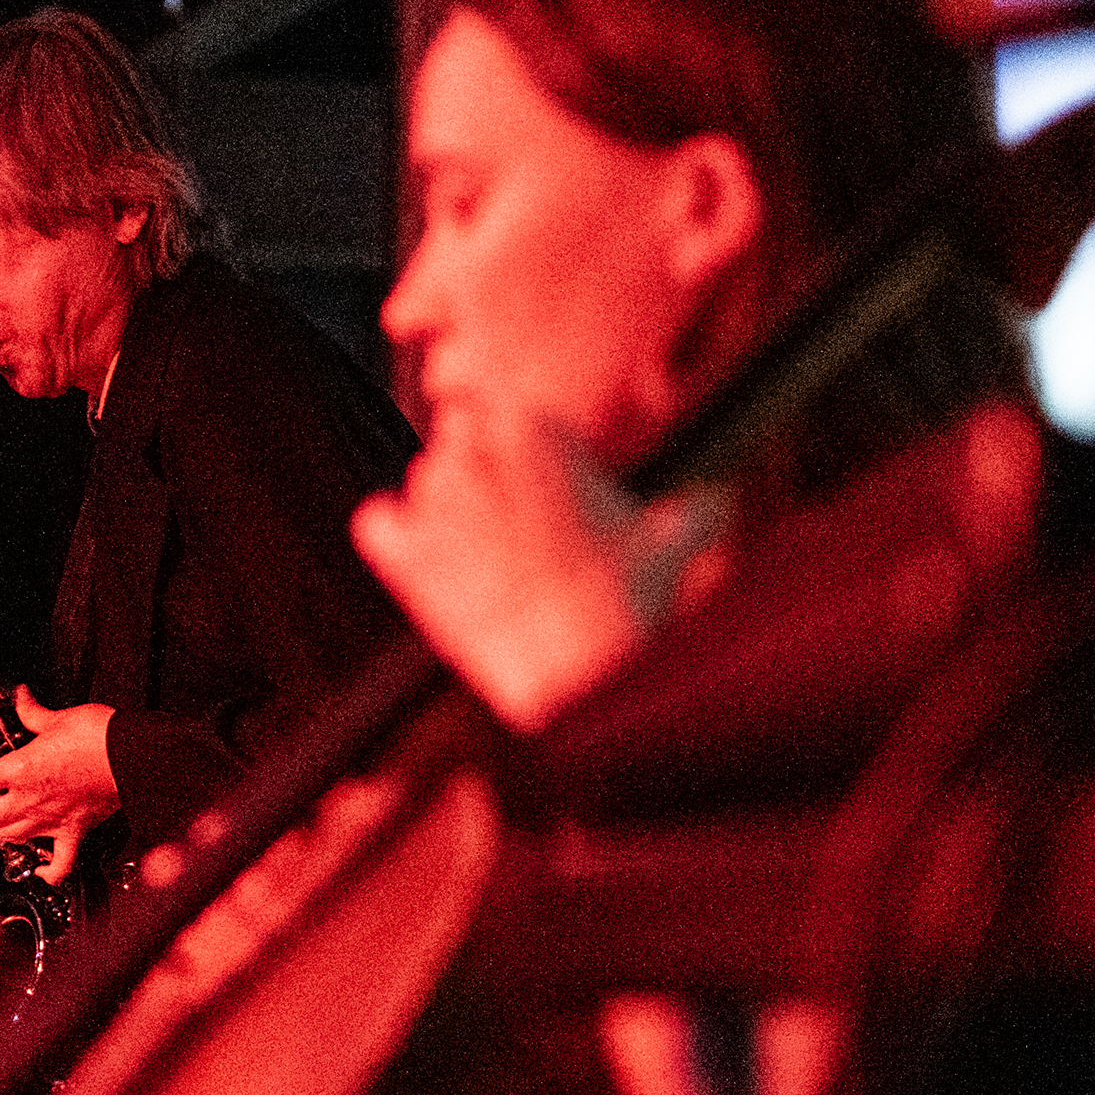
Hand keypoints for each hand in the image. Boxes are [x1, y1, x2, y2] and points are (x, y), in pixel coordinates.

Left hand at [0, 688, 118, 886]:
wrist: (133, 755)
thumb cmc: (100, 737)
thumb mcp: (59, 718)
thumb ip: (33, 713)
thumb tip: (21, 698)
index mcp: (21, 770)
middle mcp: (30, 800)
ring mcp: (51, 821)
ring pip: (11, 838)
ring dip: (4, 828)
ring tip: (9, 814)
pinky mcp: (75, 832)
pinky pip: (60, 865)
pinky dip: (48, 871)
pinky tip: (43, 868)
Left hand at [352, 399, 725, 732]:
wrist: (577, 678)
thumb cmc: (628, 605)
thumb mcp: (673, 545)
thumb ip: (693, 511)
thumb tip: (717, 505)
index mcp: (536, 431)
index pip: (514, 415)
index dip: (532, 454)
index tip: (549, 488)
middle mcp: (476, 454)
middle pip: (461, 436)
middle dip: (486, 471)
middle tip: (519, 521)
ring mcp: (434, 504)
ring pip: (425, 479)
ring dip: (449, 507)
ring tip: (489, 554)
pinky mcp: (405, 558)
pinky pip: (377, 523)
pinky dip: (397, 539)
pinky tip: (427, 563)